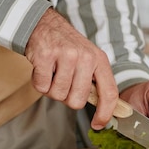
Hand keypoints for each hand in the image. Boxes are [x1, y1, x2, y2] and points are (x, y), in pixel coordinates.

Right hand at [24, 8, 118, 127]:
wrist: (43, 24)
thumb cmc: (67, 47)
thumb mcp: (88, 58)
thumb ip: (94, 81)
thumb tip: (105, 110)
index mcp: (100, 60)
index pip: (109, 92)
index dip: (105, 112)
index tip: (98, 124)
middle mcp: (86, 57)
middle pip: (78, 100)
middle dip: (67, 97)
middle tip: (63, 81)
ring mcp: (66, 56)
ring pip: (58, 95)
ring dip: (52, 89)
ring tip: (53, 72)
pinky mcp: (45, 56)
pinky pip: (41, 87)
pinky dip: (39, 82)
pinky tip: (42, 68)